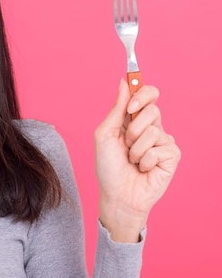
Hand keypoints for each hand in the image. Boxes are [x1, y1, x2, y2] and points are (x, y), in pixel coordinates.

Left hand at [94, 79, 180, 241]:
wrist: (117, 194)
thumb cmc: (108, 166)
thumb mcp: (105, 134)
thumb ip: (117, 109)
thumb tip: (124, 82)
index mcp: (134, 119)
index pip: (148, 94)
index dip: (143, 94)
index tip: (131, 106)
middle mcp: (151, 127)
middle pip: (152, 110)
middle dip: (133, 128)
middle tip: (126, 144)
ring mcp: (163, 141)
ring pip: (154, 131)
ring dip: (136, 148)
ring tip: (132, 160)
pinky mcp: (172, 156)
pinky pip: (159, 149)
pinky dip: (145, 160)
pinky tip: (143, 169)